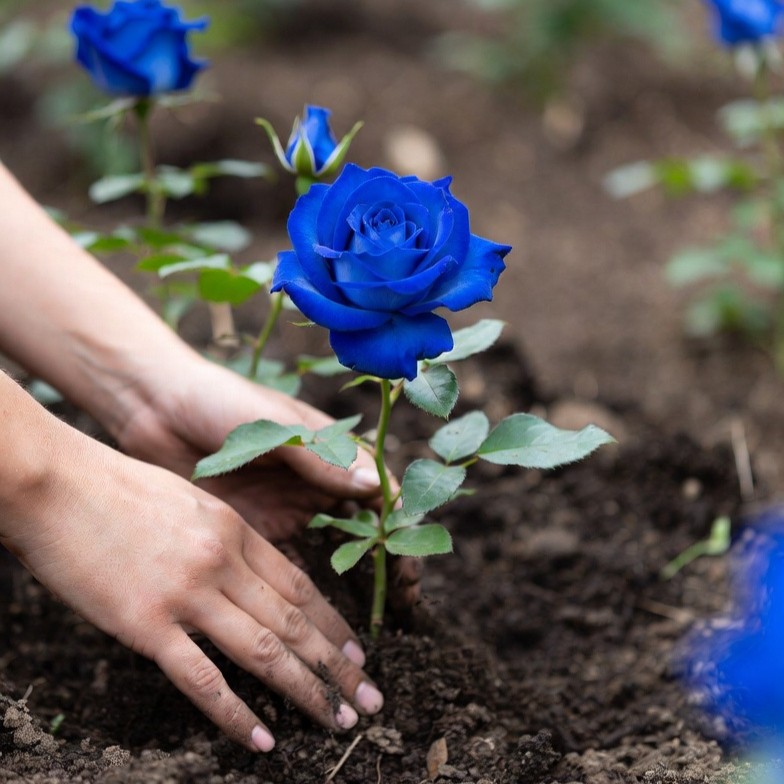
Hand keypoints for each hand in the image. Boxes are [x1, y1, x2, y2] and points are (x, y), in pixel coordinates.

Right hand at [3, 428, 383, 751]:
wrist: (55, 484)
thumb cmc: (116, 488)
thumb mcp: (189, 500)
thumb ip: (223, 536)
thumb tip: (246, 573)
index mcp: (234, 529)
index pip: (299, 584)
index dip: (332, 623)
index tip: (358, 654)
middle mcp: (222, 561)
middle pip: (293, 621)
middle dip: (337, 665)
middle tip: (371, 700)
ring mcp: (187, 593)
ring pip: (263, 651)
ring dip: (306, 690)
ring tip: (338, 720)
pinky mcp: (146, 624)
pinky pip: (201, 678)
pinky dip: (235, 714)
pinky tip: (261, 739)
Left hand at [116, 357, 420, 605]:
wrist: (153, 408)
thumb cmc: (219, 401)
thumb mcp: (274, 426)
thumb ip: (320, 457)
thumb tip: (375, 487)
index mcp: (328, 449)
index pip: (378, 488)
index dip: (400, 523)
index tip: (412, 558)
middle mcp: (313, 482)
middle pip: (363, 525)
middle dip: (386, 560)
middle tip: (404, 601)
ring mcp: (284, 507)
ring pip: (330, 549)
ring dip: (351, 581)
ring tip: (371, 616)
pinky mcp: (251, 530)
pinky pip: (285, 563)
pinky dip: (303, 589)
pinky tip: (315, 616)